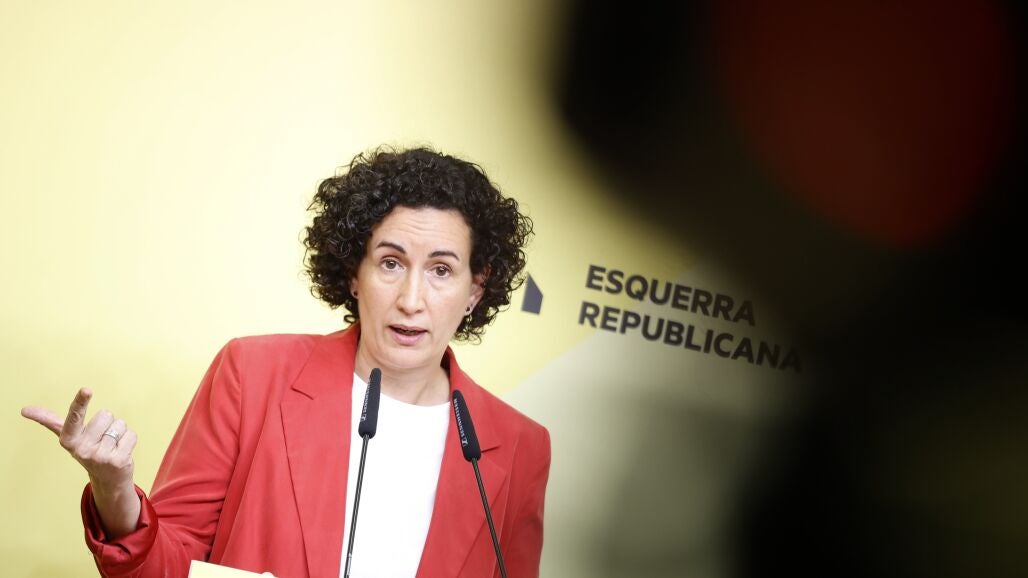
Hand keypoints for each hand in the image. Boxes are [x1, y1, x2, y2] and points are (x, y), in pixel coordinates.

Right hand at [22, 388, 141, 536]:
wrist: (108, 479)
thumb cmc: (89, 450)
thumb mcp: (69, 436)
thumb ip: (49, 421)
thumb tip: (24, 410)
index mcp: (69, 440)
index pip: (75, 417)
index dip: (81, 402)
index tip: (86, 389)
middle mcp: (82, 449)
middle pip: (105, 414)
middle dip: (108, 423)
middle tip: (102, 439)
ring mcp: (100, 457)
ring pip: (120, 424)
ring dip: (120, 432)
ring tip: (112, 445)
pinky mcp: (118, 461)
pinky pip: (131, 435)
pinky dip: (130, 440)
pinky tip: (122, 451)